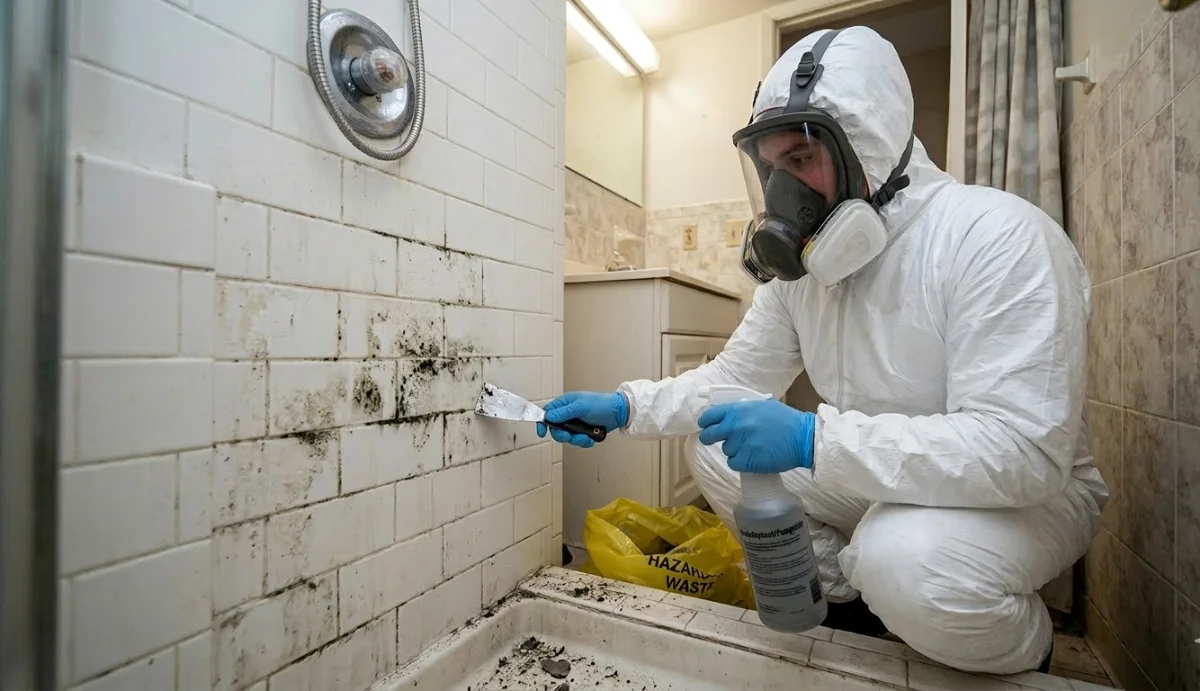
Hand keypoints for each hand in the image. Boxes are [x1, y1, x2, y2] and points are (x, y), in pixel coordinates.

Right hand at [537, 391, 628, 447]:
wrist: (618, 413)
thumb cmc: (602, 404)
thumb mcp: (581, 407)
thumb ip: (564, 412)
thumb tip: (548, 416)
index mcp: (565, 403)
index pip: (547, 412)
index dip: (543, 423)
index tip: (542, 432)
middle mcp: (568, 413)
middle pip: (556, 429)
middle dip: (564, 435)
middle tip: (571, 435)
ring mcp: (576, 423)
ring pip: (567, 437)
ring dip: (576, 440)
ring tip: (586, 436)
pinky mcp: (583, 431)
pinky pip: (577, 441)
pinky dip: (583, 442)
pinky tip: (590, 438)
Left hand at [697, 399, 814, 472]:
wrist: (804, 437)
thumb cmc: (785, 420)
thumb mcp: (762, 405)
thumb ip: (742, 409)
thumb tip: (724, 414)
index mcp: (738, 410)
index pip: (710, 416)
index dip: (706, 422)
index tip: (706, 426)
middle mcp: (737, 426)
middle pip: (709, 436)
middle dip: (709, 438)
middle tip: (714, 441)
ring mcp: (741, 444)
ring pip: (725, 450)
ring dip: (734, 450)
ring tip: (751, 447)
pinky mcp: (748, 460)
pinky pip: (733, 463)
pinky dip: (740, 462)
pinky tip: (752, 457)